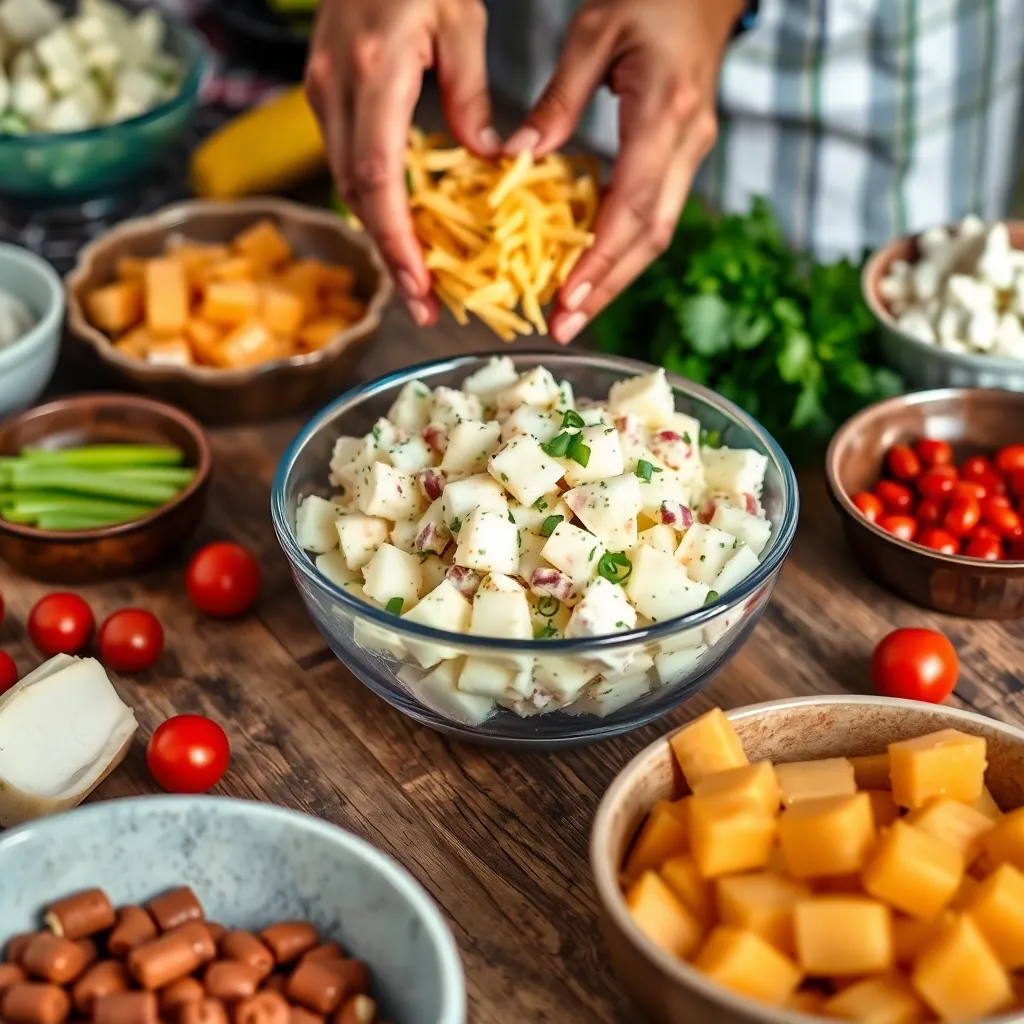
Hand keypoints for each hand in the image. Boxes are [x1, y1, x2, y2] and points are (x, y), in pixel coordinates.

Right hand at [304, 0, 497, 324]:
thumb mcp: (462, 20)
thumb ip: (469, 94)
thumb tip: (485, 157)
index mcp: (373, 71)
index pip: (376, 178)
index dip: (395, 241)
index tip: (420, 285)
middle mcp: (335, 87)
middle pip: (355, 194)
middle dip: (389, 255)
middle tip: (423, 304)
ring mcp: (322, 88)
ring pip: (345, 182)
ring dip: (380, 234)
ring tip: (416, 278)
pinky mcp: (325, 88)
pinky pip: (347, 158)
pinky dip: (374, 200)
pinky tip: (401, 224)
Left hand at [505, 0, 746, 343]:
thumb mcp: (594, 31)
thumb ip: (558, 97)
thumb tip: (519, 154)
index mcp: (665, 114)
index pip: (633, 204)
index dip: (601, 259)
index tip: (568, 298)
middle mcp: (687, 144)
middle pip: (651, 236)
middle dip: (607, 288)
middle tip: (565, 326)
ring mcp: (691, 152)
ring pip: (657, 232)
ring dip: (616, 278)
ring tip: (575, 312)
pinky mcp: (684, 154)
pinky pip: (655, 213)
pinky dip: (622, 248)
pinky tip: (591, 269)